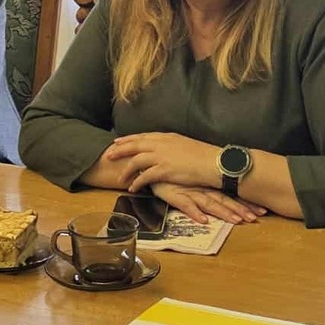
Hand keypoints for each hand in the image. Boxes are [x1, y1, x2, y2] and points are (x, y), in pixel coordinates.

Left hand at [104, 132, 223, 192]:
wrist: (215, 163)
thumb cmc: (204, 156)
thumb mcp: (186, 145)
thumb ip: (173, 146)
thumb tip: (166, 150)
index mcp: (167, 137)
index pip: (143, 136)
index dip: (129, 139)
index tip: (118, 141)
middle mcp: (162, 144)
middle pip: (135, 144)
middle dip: (120, 150)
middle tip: (108, 155)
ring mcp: (162, 156)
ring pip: (136, 160)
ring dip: (126, 169)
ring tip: (119, 178)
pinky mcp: (165, 169)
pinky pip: (144, 176)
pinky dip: (136, 182)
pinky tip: (132, 188)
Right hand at [149, 181, 264, 224]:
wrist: (151, 164)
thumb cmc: (172, 171)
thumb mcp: (191, 178)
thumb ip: (204, 185)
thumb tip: (220, 194)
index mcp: (207, 183)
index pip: (230, 194)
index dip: (245, 202)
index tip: (261, 210)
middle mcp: (202, 187)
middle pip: (224, 200)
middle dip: (240, 209)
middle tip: (256, 218)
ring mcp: (189, 191)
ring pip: (209, 203)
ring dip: (223, 212)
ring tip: (236, 221)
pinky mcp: (174, 195)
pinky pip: (185, 205)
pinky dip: (194, 212)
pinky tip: (203, 220)